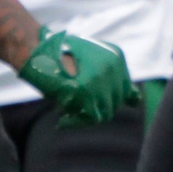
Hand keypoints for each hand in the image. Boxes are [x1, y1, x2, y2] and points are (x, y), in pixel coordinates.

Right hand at [18, 27, 140, 127]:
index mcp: (116, 57)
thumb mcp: (91, 62)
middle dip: (96, 109)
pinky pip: (90, 118)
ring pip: (105, 112)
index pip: (126, 92)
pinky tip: (63, 120)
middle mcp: (113, 66)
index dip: (108, 100)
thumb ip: (111, 79)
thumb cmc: (59, 58)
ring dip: (85, 118)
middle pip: (115, 103)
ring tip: (67, 113)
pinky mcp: (86, 90)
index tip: (90, 101)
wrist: (36, 49)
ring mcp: (101, 78)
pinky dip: (76, 122)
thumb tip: (136, 100)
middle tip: (74, 108)